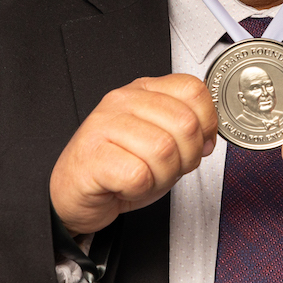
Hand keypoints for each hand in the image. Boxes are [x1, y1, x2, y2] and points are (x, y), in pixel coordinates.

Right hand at [50, 74, 217, 235]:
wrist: (74, 192)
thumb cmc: (118, 166)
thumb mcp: (160, 141)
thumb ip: (186, 130)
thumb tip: (208, 137)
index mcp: (143, 91)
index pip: (193, 90)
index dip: (207, 123)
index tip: (198, 144)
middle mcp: (123, 101)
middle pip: (184, 123)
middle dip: (186, 157)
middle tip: (168, 168)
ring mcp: (104, 125)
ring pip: (164, 150)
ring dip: (162, 176)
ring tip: (145, 177)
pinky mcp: (92, 155)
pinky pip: (138, 175)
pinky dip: (140, 189)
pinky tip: (126, 185)